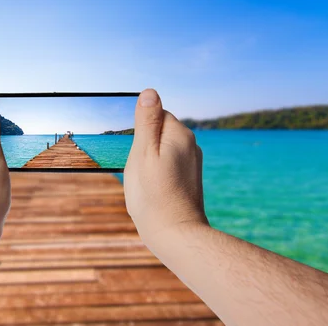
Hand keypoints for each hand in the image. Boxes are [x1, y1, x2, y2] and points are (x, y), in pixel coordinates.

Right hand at [124, 89, 208, 248]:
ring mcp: (192, 163)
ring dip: (149, 162)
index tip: (135, 153)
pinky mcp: (189, 178)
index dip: (139, 132)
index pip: (155, 114)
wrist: (175, 235)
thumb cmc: (153, 195)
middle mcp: (191, 145)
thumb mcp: (143, 153)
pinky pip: (168, 165)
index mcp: (180, 133)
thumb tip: (150, 92)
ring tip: (146, 184)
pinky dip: (157, 174)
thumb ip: (147, 121)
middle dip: (144, 146)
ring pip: (162, 150)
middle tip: (139, 170)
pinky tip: (153, 191)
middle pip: (159, 132)